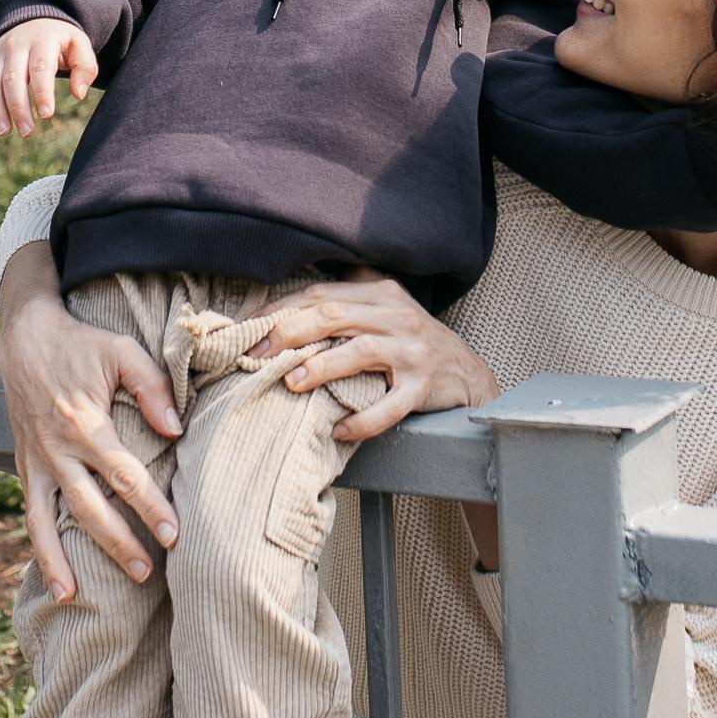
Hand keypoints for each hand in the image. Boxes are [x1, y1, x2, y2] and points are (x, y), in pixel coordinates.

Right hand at [0, 15, 98, 138]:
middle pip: (12, 78)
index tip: (47, 115)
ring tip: (5, 132)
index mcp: (42, 39)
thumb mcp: (79, 45)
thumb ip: (85, 68)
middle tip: (27, 132)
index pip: (40, 66)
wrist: (33, 20)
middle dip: (18, 107)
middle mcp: (16, 45)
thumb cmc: (60, 41)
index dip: (42, 91)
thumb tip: (78, 94)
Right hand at [0, 239, 179, 599]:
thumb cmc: (81, 344)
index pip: (125, 477)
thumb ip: (151, 386)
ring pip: (47, 522)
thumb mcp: (120, 350)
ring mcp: (36, 462)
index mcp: (84, 424)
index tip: (173, 535)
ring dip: (62, 561)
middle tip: (147, 572)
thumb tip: (175, 429)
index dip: (151, 508)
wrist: (24, 337)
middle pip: (90, 509)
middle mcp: (57, 451)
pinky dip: (40, 549)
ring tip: (78, 596)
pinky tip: (54, 580)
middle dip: (119, 544)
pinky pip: (31, 514)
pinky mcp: (24, 467)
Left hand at [260, 273, 498, 445]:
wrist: (467, 374)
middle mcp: (397, 317)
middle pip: (335, 314)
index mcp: (381, 293)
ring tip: (291, 382)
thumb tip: (293, 289)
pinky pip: (390, 405)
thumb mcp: (386, 307)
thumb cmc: (412, 341)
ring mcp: (412, 352)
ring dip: (322, 366)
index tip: (249, 328)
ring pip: (361, 351)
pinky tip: (339, 429)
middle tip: (258, 353)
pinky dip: (363, 419)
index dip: (282, 309)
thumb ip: (349, 293)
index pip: (321, 294)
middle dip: (290, 332)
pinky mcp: (424, 387)